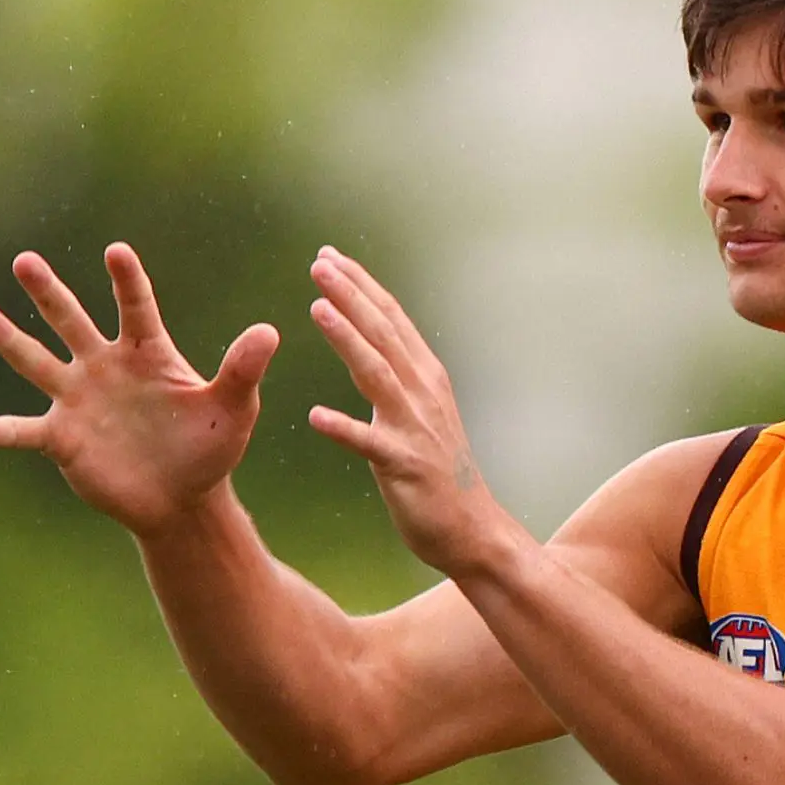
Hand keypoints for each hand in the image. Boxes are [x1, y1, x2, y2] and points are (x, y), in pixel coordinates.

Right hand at [0, 245, 279, 535]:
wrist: (182, 499)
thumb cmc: (209, 448)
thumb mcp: (232, 408)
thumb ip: (243, 370)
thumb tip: (270, 331)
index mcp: (146, 353)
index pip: (135, 307)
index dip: (127, 281)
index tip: (117, 252)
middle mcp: (105, 367)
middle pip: (72, 321)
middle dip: (49, 293)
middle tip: (24, 261)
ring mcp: (78, 400)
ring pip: (36, 362)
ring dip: (9, 340)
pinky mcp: (62, 438)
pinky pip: (18, 431)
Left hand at [306, 247, 520, 576]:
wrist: (470, 528)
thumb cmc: (438, 470)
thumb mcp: (420, 411)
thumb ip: (398, 377)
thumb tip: (370, 342)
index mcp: (425, 377)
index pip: (391, 319)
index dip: (361, 286)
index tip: (331, 257)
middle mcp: (422, 393)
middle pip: (382, 334)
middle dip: (350, 295)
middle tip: (320, 264)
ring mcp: (415, 427)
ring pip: (377, 373)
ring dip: (347, 339)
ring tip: (317, 309)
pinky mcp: (404, 465)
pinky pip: (369, 444)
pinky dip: (344, 428)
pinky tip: (314, 416)